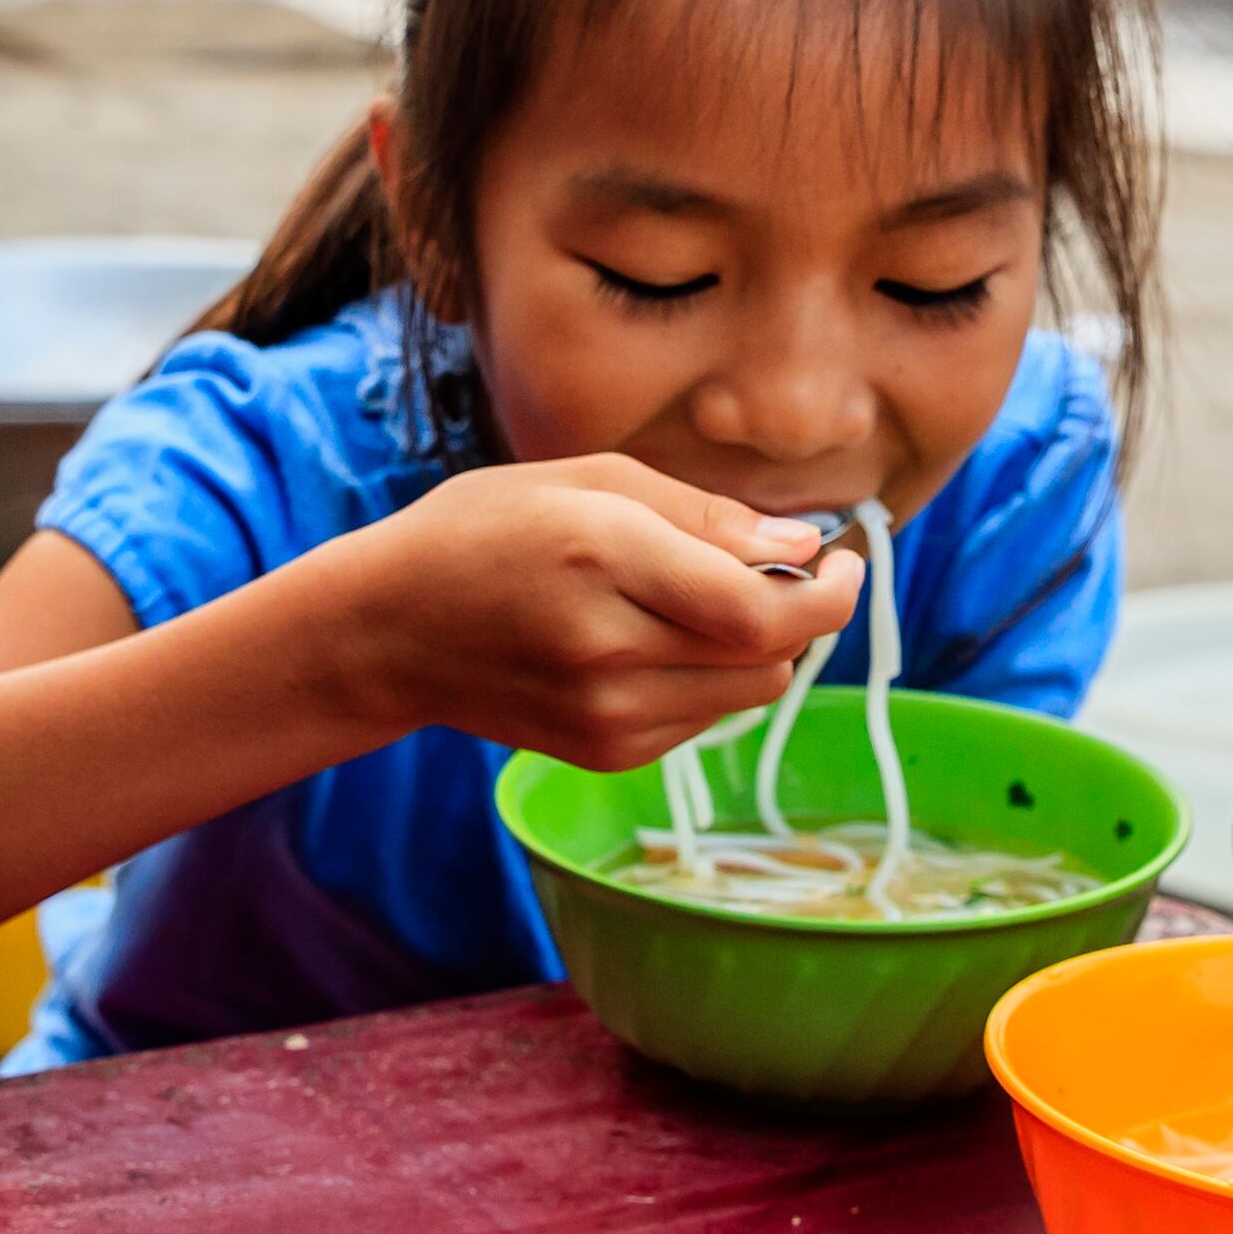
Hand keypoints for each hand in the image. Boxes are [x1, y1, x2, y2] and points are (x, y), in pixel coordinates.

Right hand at [305, 455, 860, 766]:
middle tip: (787, 569)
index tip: (845, 559)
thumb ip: (703, 513)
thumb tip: (804, 545)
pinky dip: (710, 679)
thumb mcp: (586, 480)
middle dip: (801, 610)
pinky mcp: (602, 753)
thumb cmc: (485, 531)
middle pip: (769, 653)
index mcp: (603, 558)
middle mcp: (606, 647)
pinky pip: (706, 718)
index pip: (760, 607)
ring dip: (759, 646)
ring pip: (750, 692)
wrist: (387, 630)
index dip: (827, 591)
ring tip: (708, 601)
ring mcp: (603, 714)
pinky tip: (660, 642)